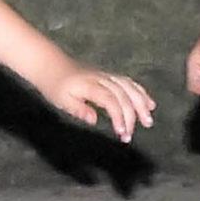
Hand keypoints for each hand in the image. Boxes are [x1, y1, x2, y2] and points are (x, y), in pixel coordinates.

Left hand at [39, 64, 156, 143]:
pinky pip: (128, 83)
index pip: (110, 100)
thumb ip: (79, 109)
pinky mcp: (109, 76)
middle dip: (130, 115)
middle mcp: (101, 79)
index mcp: (89, 85)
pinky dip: (140, 93)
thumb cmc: (55, 85)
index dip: (119, 115)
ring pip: (129, 87)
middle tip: (129, 136)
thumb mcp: (61, 100)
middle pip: (123, 95)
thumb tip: (94, 120)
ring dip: (141, 103)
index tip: (121, 132)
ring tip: (148, 120)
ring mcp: (106, 76)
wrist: (51, 65)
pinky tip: (148, 104)